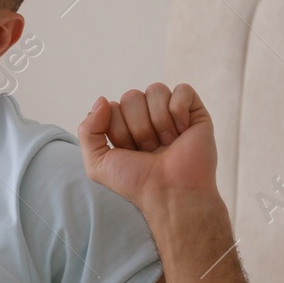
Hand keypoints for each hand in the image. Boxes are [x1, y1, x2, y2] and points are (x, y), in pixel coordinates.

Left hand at [78, 83, 218, 208]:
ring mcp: (171, 113)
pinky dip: (178, 111)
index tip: (129, 151)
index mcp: (124, 125)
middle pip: (131, 96)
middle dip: (137, 127)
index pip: (111, 106)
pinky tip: (182, 131)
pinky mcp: (195, 113)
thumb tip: (103, 100)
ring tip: (167, 143)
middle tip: (149, 149)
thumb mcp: (97, 162)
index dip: (118, 129)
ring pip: (156, 90)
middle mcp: (147, 117)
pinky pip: (182, 90)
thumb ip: (88, 130)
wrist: (170, 192)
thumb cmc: (135, 181)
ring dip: (158, 121)